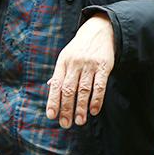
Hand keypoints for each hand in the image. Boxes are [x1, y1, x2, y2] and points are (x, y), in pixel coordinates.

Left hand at [46, 13, 114, 128]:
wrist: (99, 30)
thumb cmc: (80, 48)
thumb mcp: (66, 56)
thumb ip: (59, 73)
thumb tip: (49, 87)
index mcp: (63, 62)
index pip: (56, 84)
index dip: (53, 101)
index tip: (52, 116)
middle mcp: (74, 63)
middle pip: (69, 89)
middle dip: (66, 108)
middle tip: (66, 124)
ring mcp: (89, 65)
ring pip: (83, 90)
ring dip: (81, 107)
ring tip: (79, 121)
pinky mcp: (104, 66)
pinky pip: (100, 85)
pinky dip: (96, 100)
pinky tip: (93, 111)